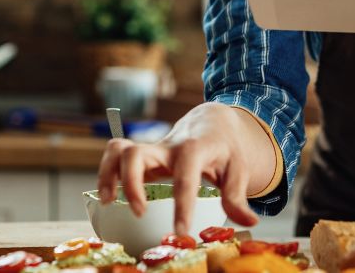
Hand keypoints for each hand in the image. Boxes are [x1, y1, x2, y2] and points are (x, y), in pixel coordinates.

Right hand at [96, 102, 260, 234]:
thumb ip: (238, 196)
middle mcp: (167, 147)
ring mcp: (151, 149)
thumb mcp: (238, 169)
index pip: (185, 176)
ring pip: (118, 150)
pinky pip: (115, 155)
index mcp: (194, 149)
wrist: (212, 123)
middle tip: (140, 211)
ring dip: (107, 174)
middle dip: (131, 184)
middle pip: (137, 154)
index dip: (182, 205)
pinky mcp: (142, 155)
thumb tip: (248, 221)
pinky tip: (109, 195)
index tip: (180, 232)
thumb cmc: (225, 149)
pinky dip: (106, 173)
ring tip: (109, 201)